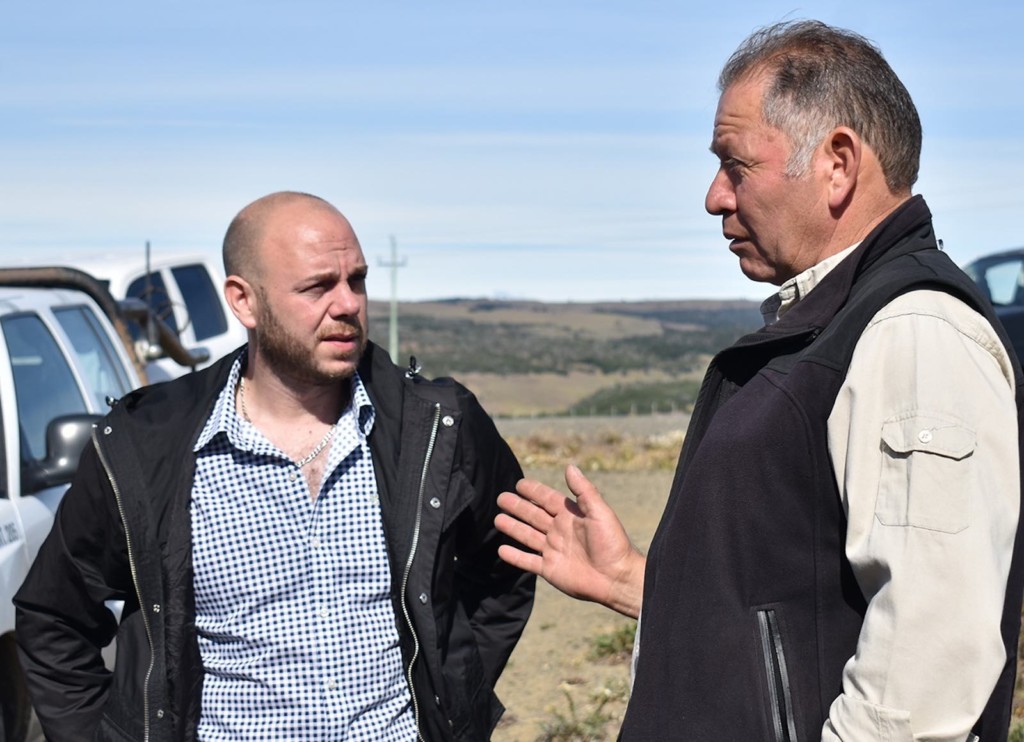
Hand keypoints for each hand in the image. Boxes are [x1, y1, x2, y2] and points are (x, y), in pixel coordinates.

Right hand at [495, 464, 644, 617]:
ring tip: (497, 520)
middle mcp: (560, 531)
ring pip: (527, 536)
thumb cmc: (612, 543)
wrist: (616, 578)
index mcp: (571, 515)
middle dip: (518, 507)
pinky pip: (528, 561)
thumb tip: (570, 467)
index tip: (519, 484)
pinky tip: (501, 550)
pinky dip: (515, 557)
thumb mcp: (600, 512)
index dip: (534, 491)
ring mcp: (553, 550)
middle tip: (501, 498)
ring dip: (513, 528)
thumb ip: (584, 490)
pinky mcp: (550, 569)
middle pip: (533, 516)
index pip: (548, 499)